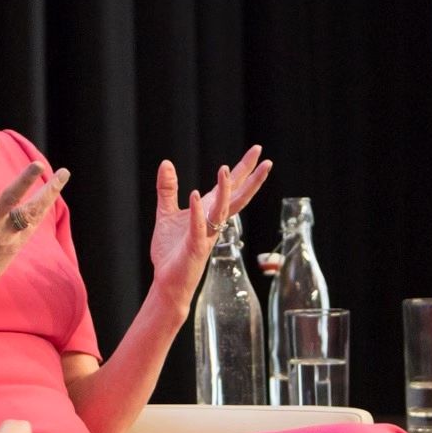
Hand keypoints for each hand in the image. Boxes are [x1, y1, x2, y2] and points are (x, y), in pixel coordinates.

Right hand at [0, 137, 69, 308]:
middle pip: (10, 198)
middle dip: (24, 180)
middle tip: (38, 163)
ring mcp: (3, 236)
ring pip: (30, 212)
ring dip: (48, 192)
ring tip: (63, 173)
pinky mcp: (14, 247)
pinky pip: (32, 224)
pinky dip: (41, 208)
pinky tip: (51, 194)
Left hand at [146, 146, 272, 303]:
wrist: (168, 282)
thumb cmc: (171, 251)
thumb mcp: (167, 214)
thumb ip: (168, 189)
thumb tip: (166, 163)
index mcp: (209, 212)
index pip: (232, 187)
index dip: (244, 169)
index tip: (257, 150)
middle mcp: (214, 222)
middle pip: (238, 196)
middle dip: (251, 177)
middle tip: (265, 158)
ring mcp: (208, 234)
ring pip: (222, 210)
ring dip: (224, 190)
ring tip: (225, 169)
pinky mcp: (195, 247)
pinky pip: (198, 227)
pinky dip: (197, 212)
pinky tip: (195, 195)